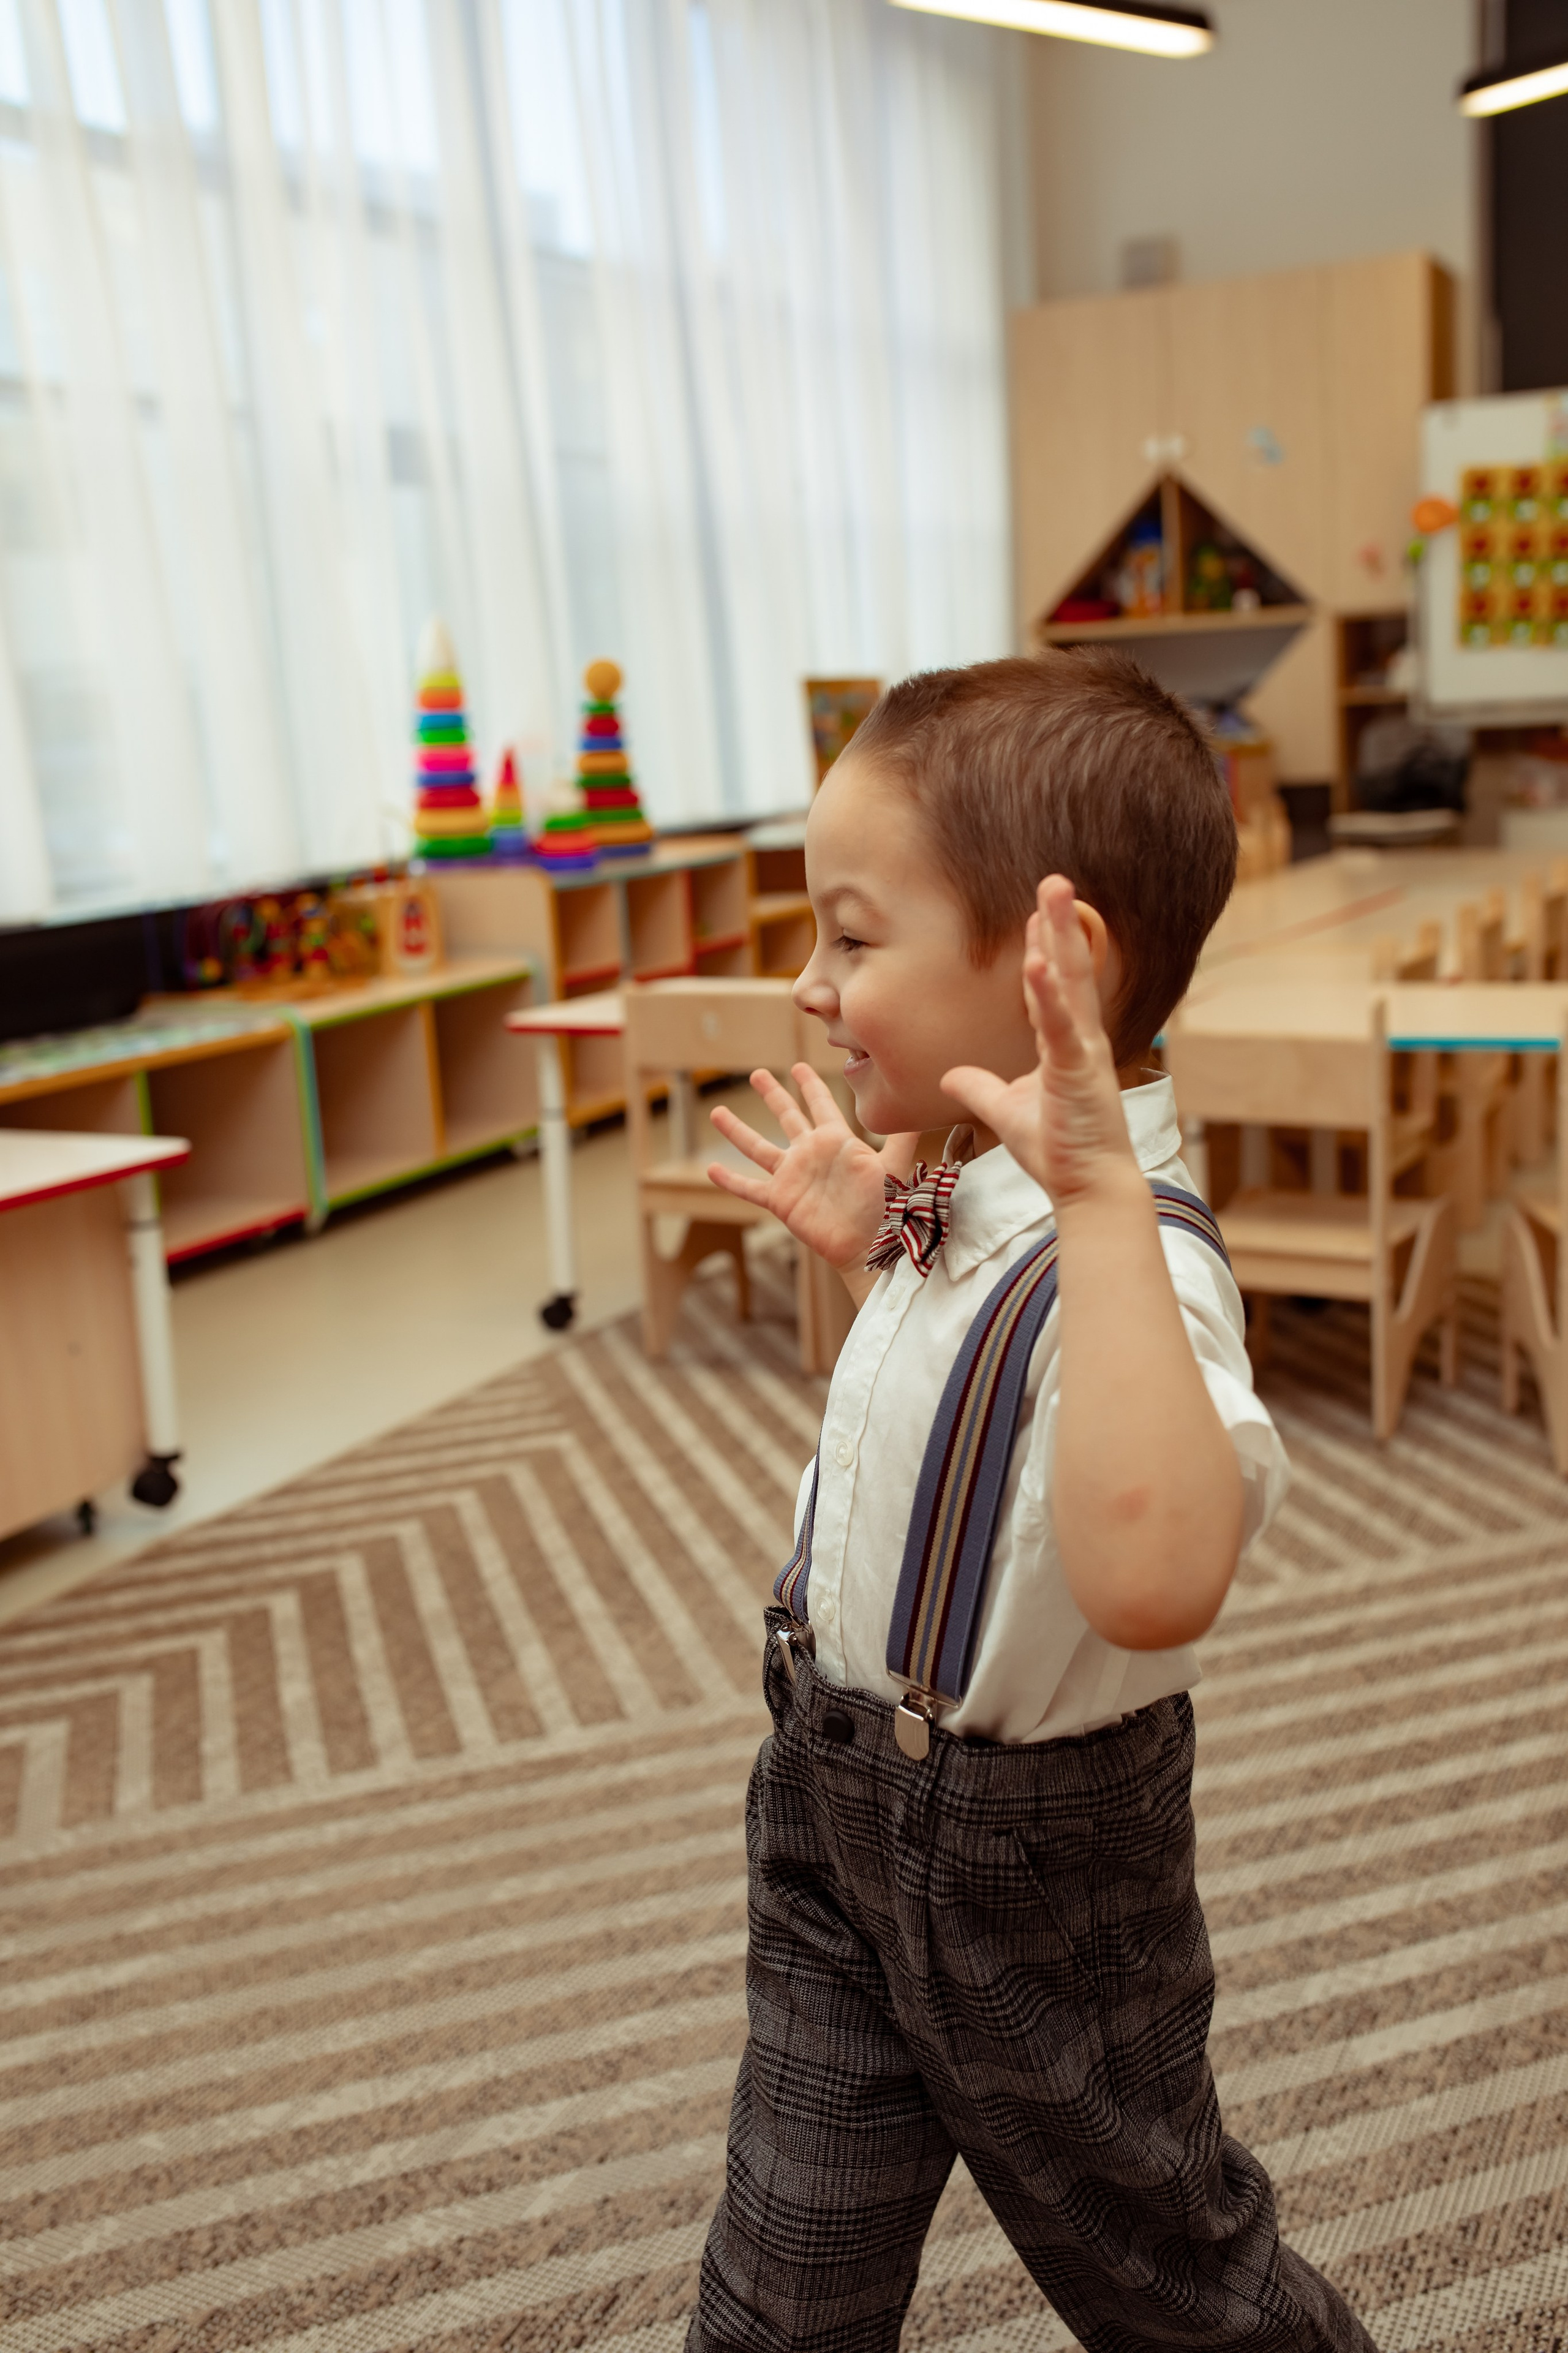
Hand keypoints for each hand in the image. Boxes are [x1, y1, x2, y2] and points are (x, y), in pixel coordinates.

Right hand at [707, 1065, 918, 1271]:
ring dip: (738, 1131)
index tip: (798, 1066)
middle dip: (772, 1094)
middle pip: (786, 1117)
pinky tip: (711, 1169)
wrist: (872, 1247)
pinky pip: (750, 1188)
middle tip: (757, 1074)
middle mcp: (811, 1154)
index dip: (810, 1085)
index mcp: (837, 1141)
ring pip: (759, 1147)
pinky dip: (730, 1180)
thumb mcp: (895, 1166)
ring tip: (717, 1112)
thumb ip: (903, 1136)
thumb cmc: (887, 1208)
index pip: (821, 1105)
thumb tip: (922, 1103)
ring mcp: (793, 1176)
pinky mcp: (781, 1200)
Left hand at [943, 875, 1137, 1211]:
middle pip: (1068, 969)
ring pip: (1070, 983)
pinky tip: (1039, 961)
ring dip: (1062, 935)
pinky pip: (1061, 1026)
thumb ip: (979, 1088)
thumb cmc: (1057, 1149)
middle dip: (1060, 923)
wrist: (1086, 1186)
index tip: (1034, 912)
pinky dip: (1049, 994)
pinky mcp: (1079, 1071)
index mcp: (1064, 1045)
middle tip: (1054, 879)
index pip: (1052, 986)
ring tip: (1054, 892)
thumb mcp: (1006, 1111)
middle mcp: (1080, 1039)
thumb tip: (950, 1075)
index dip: (1044, 947)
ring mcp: (1083, 1052)